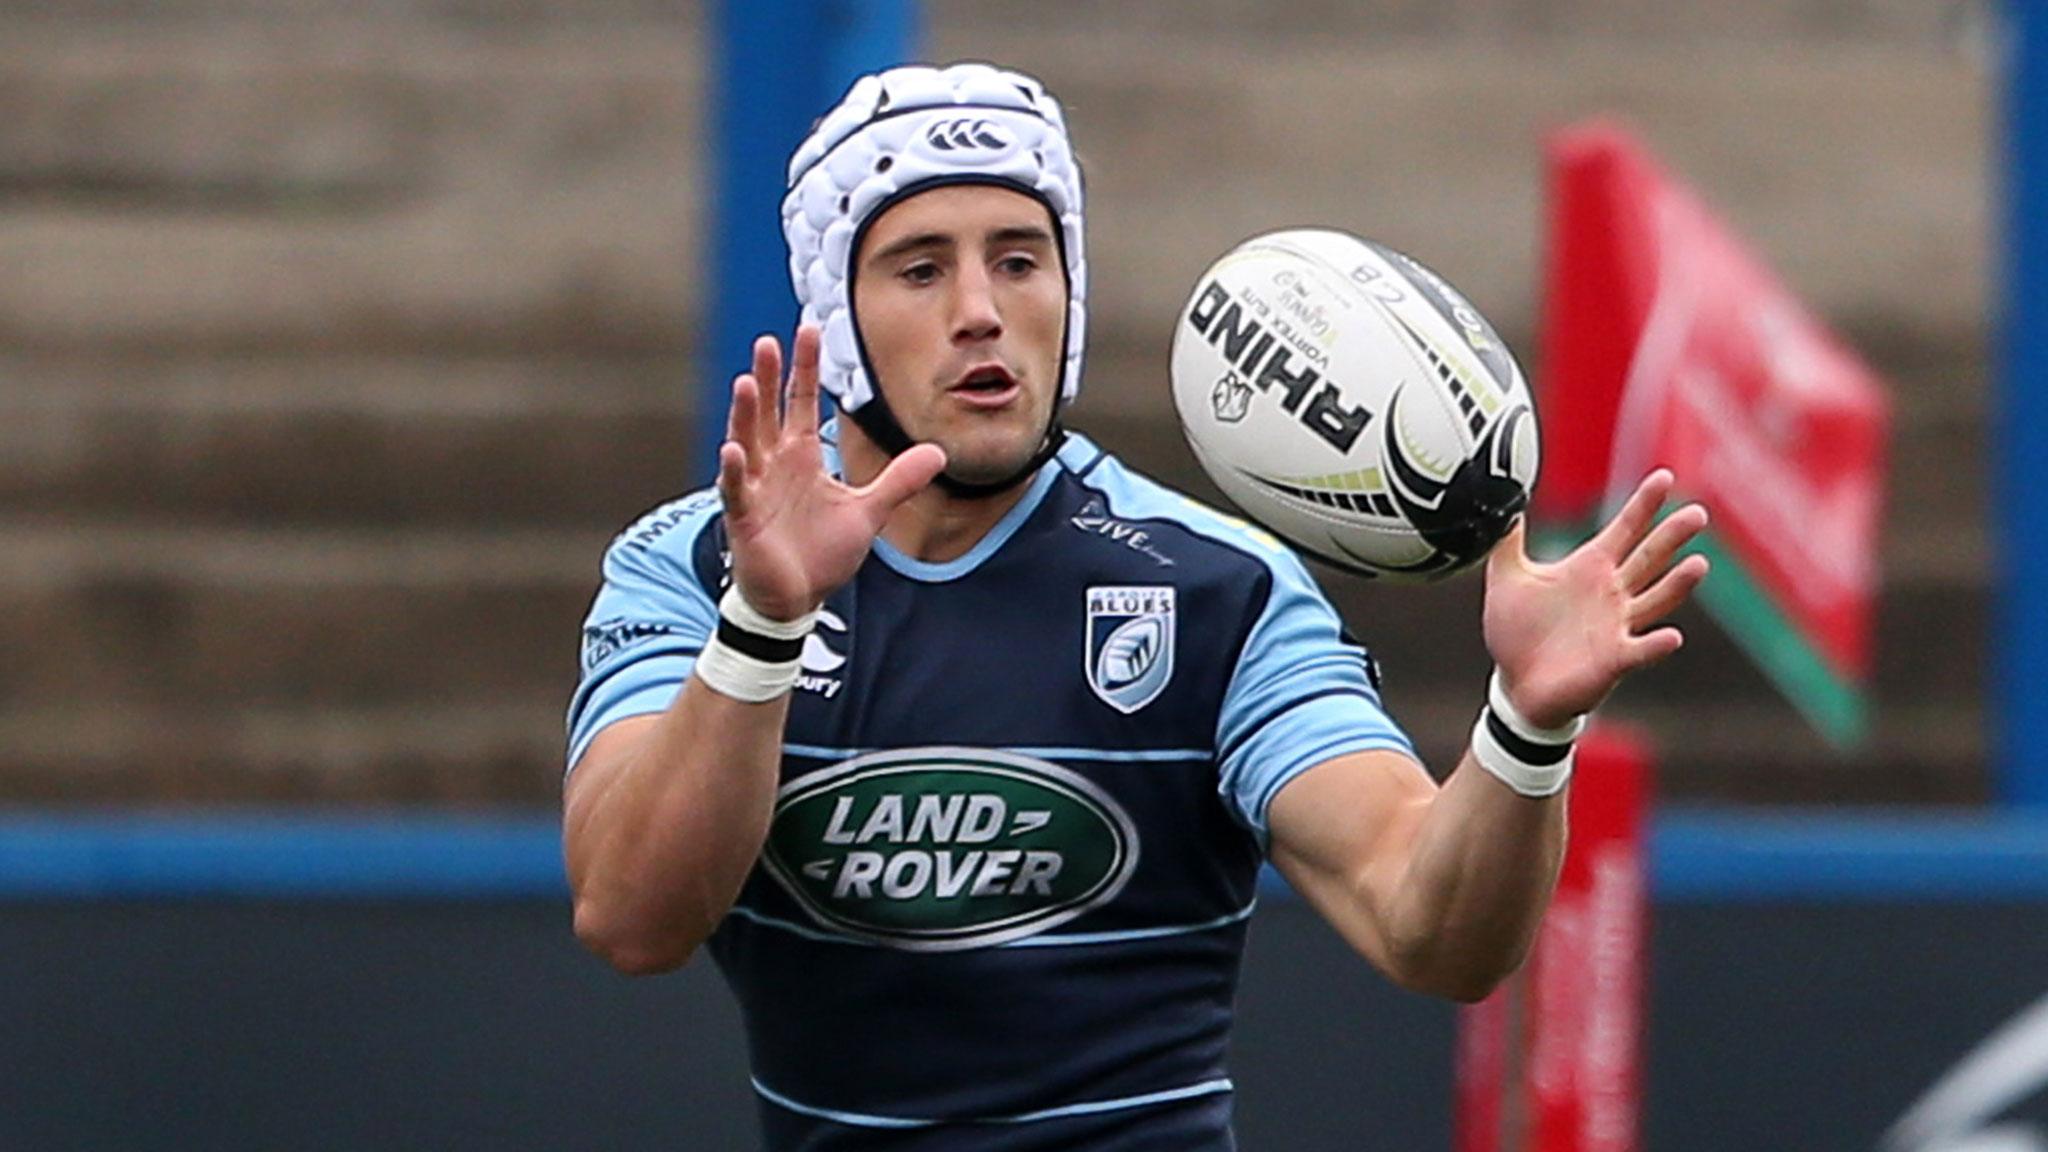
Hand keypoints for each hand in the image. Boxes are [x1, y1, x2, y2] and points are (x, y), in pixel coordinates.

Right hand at [715, 326, 945, 620]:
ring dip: (745, 414)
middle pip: (769, 411)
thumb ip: (898, 480)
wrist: (797, 598)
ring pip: (746, 441)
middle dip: (770, 378)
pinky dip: (732, 471)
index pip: (800, 402)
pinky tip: (731, 449)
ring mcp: (754, 488)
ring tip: (747, 381)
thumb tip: (937, 452)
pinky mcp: (744, 517)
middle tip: (770, 342)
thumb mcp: (868, 511)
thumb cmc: (821, 553)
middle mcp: (773, 464)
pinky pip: (735, 490)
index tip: (808, 328)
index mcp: (801, 457)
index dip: (804, 368)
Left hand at [1480, 469, 1709, 729]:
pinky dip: (1656, 644)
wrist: (1515, 686)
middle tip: (1697, 513)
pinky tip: (1672, 636)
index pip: (1625, 528)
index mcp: (1590, 568)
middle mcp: (1612, 593)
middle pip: (1650, 557)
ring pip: (1656, 599)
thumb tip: (1501, 503)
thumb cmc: (1516, 633)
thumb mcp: (1506, 580)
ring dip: (1677, 584)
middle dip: (1673, 535)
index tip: (1665, 476)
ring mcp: (1617, 626)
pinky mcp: (1614, 660)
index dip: (1644, 504)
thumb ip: (1507, 542)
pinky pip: (1640, 650)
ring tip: (1699, 564)